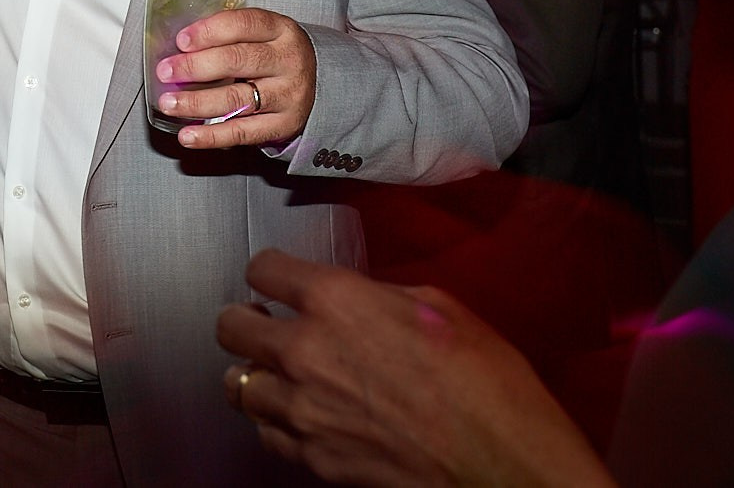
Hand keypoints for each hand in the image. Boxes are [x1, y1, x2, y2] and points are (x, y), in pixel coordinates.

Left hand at [156, 8, 316, 148]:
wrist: (319, 84)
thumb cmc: (276, 55)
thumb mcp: (264, 34)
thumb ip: (229, 35)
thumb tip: (179, 46)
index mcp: (281, 30)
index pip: (245, 24)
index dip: (210, 31)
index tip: (181, 40)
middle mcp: (288, 61)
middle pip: (238, 60)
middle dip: (196, 66)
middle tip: (166, 72)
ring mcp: (288, 95)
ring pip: (238, 99)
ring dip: (197, 103)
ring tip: (169, 103)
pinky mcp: (283, 125)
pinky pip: (243, 132)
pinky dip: (212, 136)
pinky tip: (188, 135)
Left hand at [217, 250, 611, 487]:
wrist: (503, 465)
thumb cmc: (487, 385)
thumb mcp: (438, 307)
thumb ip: (379, 296)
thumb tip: (360, 300)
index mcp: (337, 300)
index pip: (263, 269)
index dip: (270, 272)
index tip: (275, 279)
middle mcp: (306, 351)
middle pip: (231, 326)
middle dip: (246, 320)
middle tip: (263, 322)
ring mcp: (304, 410)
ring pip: (238, 384)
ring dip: (256, 374)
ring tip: (276, 372)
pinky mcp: (314, 458)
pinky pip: (266, 433)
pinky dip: (276, 422)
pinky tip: (300, 415)